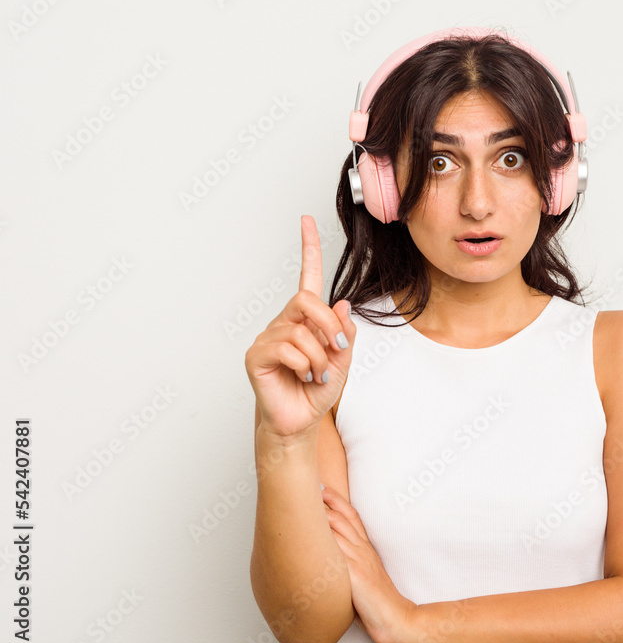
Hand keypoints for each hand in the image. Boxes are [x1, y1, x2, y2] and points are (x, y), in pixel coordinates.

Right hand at [245, 215, 356, 438]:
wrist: (300, 422)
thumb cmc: (317, 391)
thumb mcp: (342, 360)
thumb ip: (344, 333)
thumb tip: (342, 305)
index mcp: (306, 319)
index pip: (306, 276)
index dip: (308, 248)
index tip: (306, 220)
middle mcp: (284, 322)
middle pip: (307, 301)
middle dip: (330, 326)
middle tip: (338, 351)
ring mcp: (268, 337)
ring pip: (301, 331)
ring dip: (319, 358)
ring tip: (317, 376)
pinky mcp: (257, 356)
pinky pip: (288, 349)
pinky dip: (305, 366)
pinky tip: (302, 378)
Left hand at [321, 485, 417, 642]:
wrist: (395, 617)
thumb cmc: (377, 600)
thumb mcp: (365, 574)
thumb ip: (351, 562)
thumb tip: (330, 557)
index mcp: (366, 548)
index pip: (352, 516)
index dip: (337, 500)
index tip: (323, 487)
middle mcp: (363, 549)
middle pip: (342, 516)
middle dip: (325, 500)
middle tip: (307, 485)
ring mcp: (358, 560)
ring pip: (338, 528)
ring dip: (320, 514)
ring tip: (303, 501)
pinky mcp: (354, 574)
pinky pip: (336, 552)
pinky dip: (322, 540)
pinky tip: (307, 533)